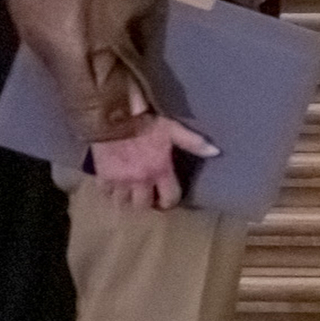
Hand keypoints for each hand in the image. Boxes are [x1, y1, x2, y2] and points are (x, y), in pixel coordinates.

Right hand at [90, 115, 219, 212]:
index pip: (169, 199)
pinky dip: (110, 192)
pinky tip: (114, 185)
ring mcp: (120, 181)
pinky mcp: (103, 176)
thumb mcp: (173, 129)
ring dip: (128, 199)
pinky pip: (105, 194)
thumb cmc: (147, 121)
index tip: (167, 197)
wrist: (114, 114)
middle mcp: (140, 180)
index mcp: (160, 171)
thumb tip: (216, 152)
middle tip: (149, 195)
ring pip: (124, 203)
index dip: (170, 201)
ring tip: (131, 192)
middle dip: (148, 202)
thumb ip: (194, 143)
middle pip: (144, 205)